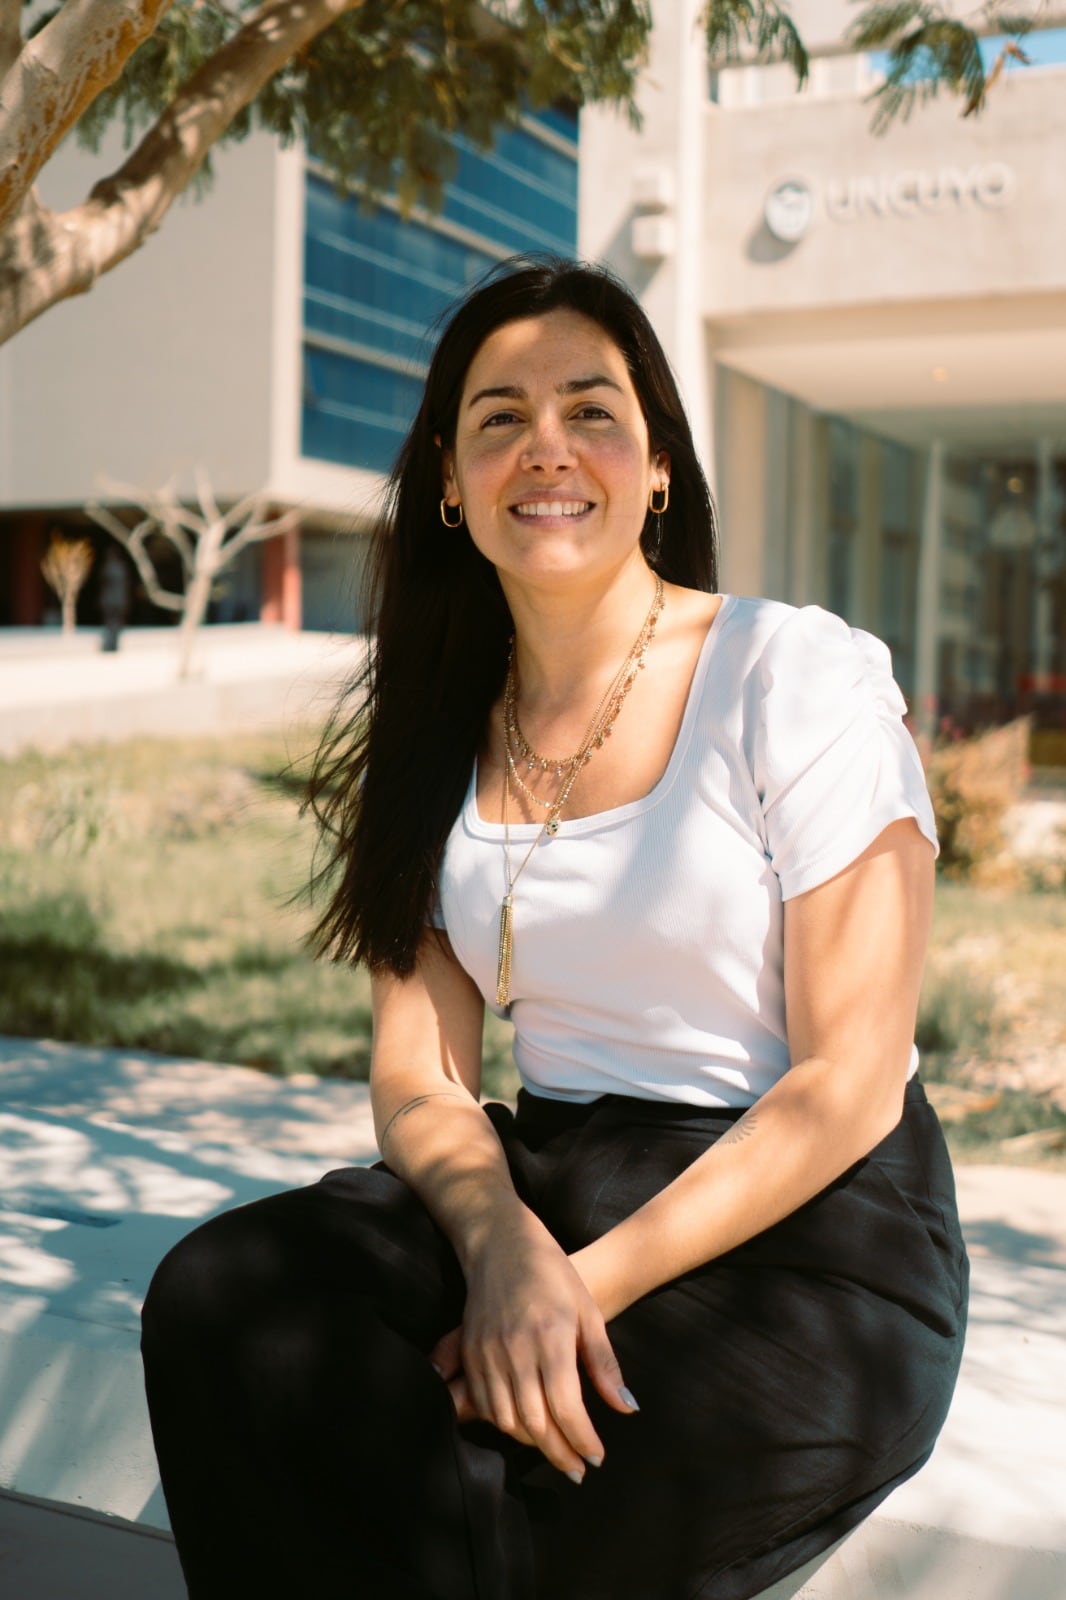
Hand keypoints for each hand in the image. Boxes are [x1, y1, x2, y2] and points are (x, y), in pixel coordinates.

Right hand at [428, 1206, 637, 1480]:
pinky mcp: (469, 1352)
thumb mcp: (589, 1311)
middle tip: (578, 1469)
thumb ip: (604, 1364)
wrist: (501, 1242)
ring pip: (506, 1420)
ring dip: (532, 1443)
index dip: (582, 1440)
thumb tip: (626, 1408)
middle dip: (559, 1454)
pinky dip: (503, 1423)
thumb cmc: (553, 1273)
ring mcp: (487, 1352)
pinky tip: (524, 1426)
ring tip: (555, 1448)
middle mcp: (515, 1349)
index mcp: (551, 1337)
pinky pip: (482, 1404)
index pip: (566, 1408)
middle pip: (535, 1423)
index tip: (596, 1458)